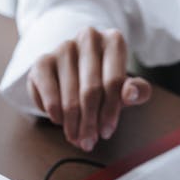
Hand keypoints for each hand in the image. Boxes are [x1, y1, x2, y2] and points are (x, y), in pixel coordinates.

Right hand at [27, 27, 150, 150]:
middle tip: (88, 143)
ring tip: (76, 139)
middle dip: (90, 122)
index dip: (110, 112)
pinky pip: (49, 95)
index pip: (114, 82)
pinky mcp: (42, 61)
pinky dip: (54, 113)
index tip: (106, 133)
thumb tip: (131, 94)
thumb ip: (137, 91)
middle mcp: (89, 37)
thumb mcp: (125, 86)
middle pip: (91, 90)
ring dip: (72, 124)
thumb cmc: (104, 80)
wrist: (73, 70)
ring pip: (70, 97)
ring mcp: (64, 47)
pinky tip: (59, 122)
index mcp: (113, 40)